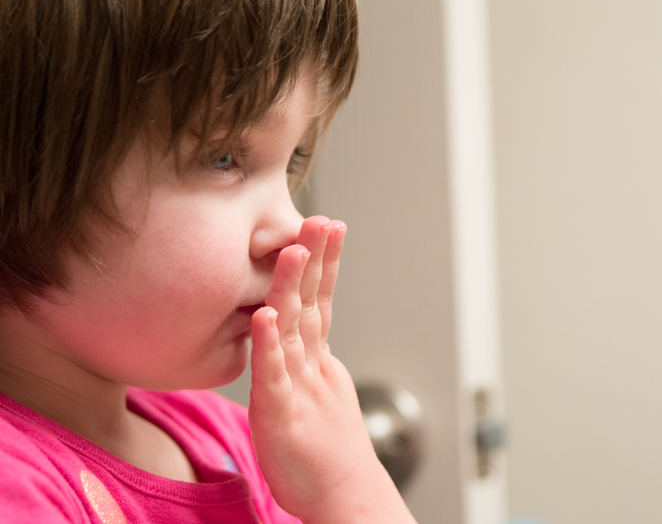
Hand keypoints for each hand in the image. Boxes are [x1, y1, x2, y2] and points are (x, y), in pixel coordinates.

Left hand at [248, 216, 414, 523]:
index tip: (328, 228)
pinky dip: (268, 345)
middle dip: (315, 259)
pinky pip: (273, 376)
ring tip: (292, 250)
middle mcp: (311, 367)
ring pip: (295, 330)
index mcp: (318, 361)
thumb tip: (290, 333)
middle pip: (312, 304)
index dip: (323, 264)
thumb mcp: (318, 394)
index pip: (321, 301)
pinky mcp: (281, 416)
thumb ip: (304, 361)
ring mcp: (298, 388)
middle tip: (319, 220)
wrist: (345, 497)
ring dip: (292, 288)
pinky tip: (263, 316)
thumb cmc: (326, 453)